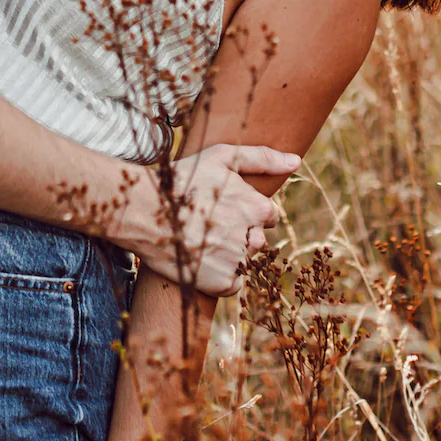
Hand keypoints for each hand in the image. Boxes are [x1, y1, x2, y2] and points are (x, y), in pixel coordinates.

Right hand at [114, 143, 298, 295]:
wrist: (144, 212)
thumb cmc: (182, 180)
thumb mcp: (221, 157)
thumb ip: (262, 158)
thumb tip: (296, 161)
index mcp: (256, 207)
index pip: (268, 216)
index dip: (246, 211)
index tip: (223, 208)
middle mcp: (251, 236)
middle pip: (257, 240)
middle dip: (239, 234)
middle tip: (208, 225)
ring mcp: (236, 262)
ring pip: (245, 261)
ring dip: (229, 255)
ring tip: (201, 241)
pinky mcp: (220, 283)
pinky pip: (233, 284)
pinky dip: (220, 276)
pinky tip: (200, 259)